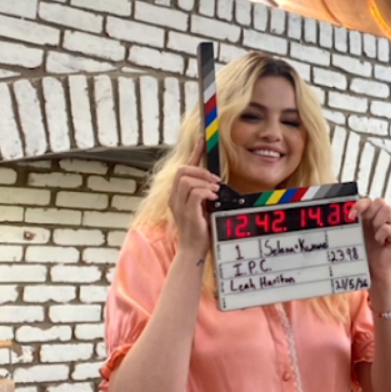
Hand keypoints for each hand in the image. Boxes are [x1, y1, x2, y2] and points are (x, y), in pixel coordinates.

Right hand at [169, 138, 219, 257]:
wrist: (193, 250)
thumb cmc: (200, 230)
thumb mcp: (202, 207)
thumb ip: (204, 194)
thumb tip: (216, 182)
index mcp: (177, 194)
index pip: (183, 168)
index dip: (194, 152)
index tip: (203, 140)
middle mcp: (174, 197)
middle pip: (182, 170)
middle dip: (201, 170)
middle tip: (215, 180)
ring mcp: (178, 205)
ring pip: (187, 179)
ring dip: (205, 182)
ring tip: (215, 191)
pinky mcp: (186, 213)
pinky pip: (195, 193)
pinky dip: (206, 192)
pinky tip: (214, 198)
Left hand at [353, 197, 390, 281]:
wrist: (371, 271)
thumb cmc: (362, 253)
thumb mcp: (354, 234)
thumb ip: (352, 221)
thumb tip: (346, 212)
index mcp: (372, 216)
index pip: (369, 200)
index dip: (360, 204)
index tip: (351, 216)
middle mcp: (383, 219)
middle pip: (380, 201)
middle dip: (369, 212)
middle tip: (365, 226)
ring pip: (387, 209)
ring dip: (376, 221)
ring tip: (373, 234)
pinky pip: (388, 227)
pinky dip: (380, 234)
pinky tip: (379, 242)